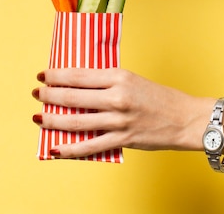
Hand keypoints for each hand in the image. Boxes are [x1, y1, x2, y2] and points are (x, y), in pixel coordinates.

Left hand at [31, 67, 214, 158]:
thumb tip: (78, 87)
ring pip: (76, 121)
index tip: (43, 76)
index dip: (56, 76)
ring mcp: (119, 120)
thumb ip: (108, 83)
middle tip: (37, 94)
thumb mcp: (133, 80)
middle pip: (73, 97)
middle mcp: (117, 97)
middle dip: (49, 96)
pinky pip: (90, 146)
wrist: (186, 119)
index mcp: (120, 77)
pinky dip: (70, 149)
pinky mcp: (123, 139)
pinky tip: (55, 148)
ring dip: (53, 120)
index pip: (79, 75)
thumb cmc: (161, 98)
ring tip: (38, 117)